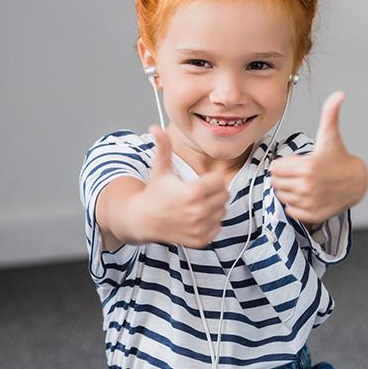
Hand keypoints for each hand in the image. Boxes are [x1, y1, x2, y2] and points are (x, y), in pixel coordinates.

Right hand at [132, 125, 228, 247]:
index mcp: (191, 193)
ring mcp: (199, 228)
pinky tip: (197, 217)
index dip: (211, 179)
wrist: (143, 220)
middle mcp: (197, 213)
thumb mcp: (160, 169)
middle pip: (224, 196)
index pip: (220, 181)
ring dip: (214, 207)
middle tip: (199, 192)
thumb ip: (163, 147)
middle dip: (214, 192)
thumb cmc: (154, 193)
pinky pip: (218, 227)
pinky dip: (211, 222)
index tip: (200, 181)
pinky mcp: (200, 240)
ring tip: (197, 204)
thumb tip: (156, 128)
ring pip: (223, 211)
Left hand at [269, 91, 367, 224]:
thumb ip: (330, 114)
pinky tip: (305, 195)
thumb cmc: (339, 158)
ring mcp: (309, 203)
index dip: (283, 164)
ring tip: (302, 183)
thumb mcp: (331, 136)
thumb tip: (339, 94)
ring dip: (288, 190)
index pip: (275, 168)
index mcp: (307, 167)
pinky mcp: (312, 215)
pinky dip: (294, 204)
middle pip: (276, 183)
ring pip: (282, 196)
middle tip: (297, 173)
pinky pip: (290, 210)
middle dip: (284, 177)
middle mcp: (307, 187)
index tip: (294, 163)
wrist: (356, 183)